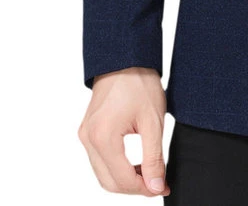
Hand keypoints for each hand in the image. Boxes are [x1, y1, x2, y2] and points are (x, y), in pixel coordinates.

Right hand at [78, 66, 169, 196]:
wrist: (124, 57)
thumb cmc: (139, 83)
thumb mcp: (153, 121)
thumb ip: (153, 158)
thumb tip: (156, 186)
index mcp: (102, 137)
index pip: (122, 180)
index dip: (144, 188)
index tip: (163, 187)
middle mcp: (88, 139)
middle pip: (108, 181)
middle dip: (134, 187)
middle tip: (158, 183)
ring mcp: (84, 135)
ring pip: (102, 173)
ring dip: (124, 179)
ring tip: (149, 173)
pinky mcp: (87, 130)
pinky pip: (99, 160)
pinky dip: (116, 167)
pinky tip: (134, 163)